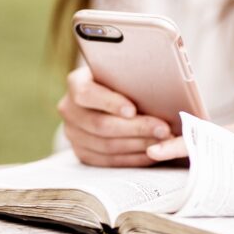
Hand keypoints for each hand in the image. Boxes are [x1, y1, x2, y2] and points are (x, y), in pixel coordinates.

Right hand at [57, 66, 172, 166]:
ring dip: (139, 145)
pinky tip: (153, 153)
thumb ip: (131, 77)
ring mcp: (73, 133)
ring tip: (163, 142)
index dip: (109, 103)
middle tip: (164, 130)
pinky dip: (133, 158)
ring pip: (106, 147)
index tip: (133, 110)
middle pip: (100, 125)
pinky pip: (108, 161)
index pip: (86, 94)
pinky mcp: (82, 152)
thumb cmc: (124, 79)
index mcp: (75, 83)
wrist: (112, 97)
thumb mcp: (123, 71)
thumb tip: (156, 78)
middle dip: (136, 128)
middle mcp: (69, 109)